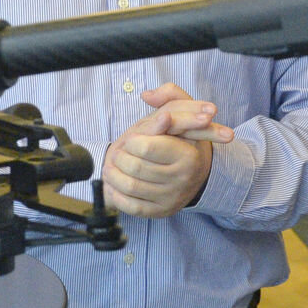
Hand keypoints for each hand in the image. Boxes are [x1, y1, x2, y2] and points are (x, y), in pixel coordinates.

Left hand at [103, 82, 235, 218]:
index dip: (131, 141)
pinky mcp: (161, 211)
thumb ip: (169, 95)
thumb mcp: (183, 111)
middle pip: (135, 167)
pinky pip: (132, 207)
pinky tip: (114, 184)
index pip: (146, 147)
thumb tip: (147, 95)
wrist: (196, 173)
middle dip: (119, 158)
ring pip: (130, 187)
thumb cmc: (183, 139)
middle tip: (116, 152)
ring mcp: (172, 198)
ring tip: (111, 166)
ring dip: (113, 175)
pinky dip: (117, 195)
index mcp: (187, 155)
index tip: (131, 138)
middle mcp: (182, 179)